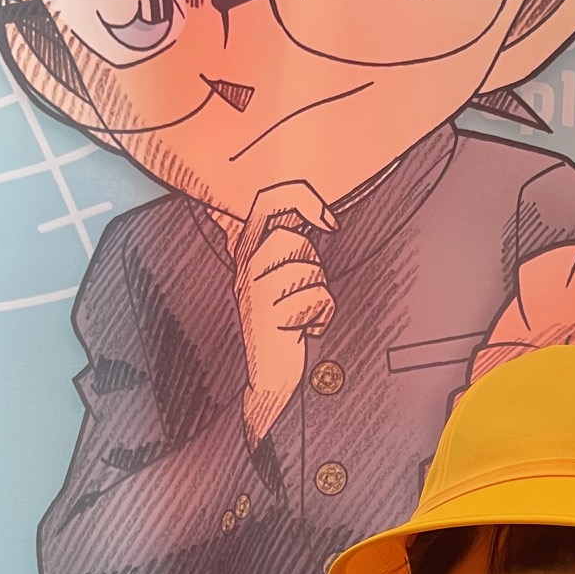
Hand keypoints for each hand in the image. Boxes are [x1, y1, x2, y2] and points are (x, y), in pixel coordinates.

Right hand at [230, 180, 337, 443]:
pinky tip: (305, 330)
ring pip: (310, 270)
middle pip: (294, 240)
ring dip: (319, 295)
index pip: (268, 200)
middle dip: (312, 267)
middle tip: (300, 294)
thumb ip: (288, 242)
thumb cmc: (282, 323)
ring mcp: (254, 290)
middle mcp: (244, 266)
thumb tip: (318, 212)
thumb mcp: (279, 275)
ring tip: (301, 314)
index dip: (302, 198)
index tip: (330, 222)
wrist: (269, 375)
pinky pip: (318, 299)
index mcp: (244, 250)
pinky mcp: (269, 315)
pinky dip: (322, 317)